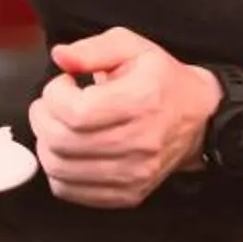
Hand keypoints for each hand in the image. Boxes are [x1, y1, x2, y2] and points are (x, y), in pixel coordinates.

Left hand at [26, 28, 220, 208]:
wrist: (200, 120)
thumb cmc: (164, 81)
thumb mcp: (133, 47)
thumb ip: (93, 49)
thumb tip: (60, 57)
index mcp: (141, 101)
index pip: (75, 112)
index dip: (54, 95)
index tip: (63, 84)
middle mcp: (139, 143)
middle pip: (62, 142)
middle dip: (43, 118)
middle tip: (51, 104)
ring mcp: (134, 174)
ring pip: (61, 169)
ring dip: (46, 145)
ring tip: (58, 125)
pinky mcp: (127, 194)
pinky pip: (71, 191)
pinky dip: (58, 171)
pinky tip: (68, 150)